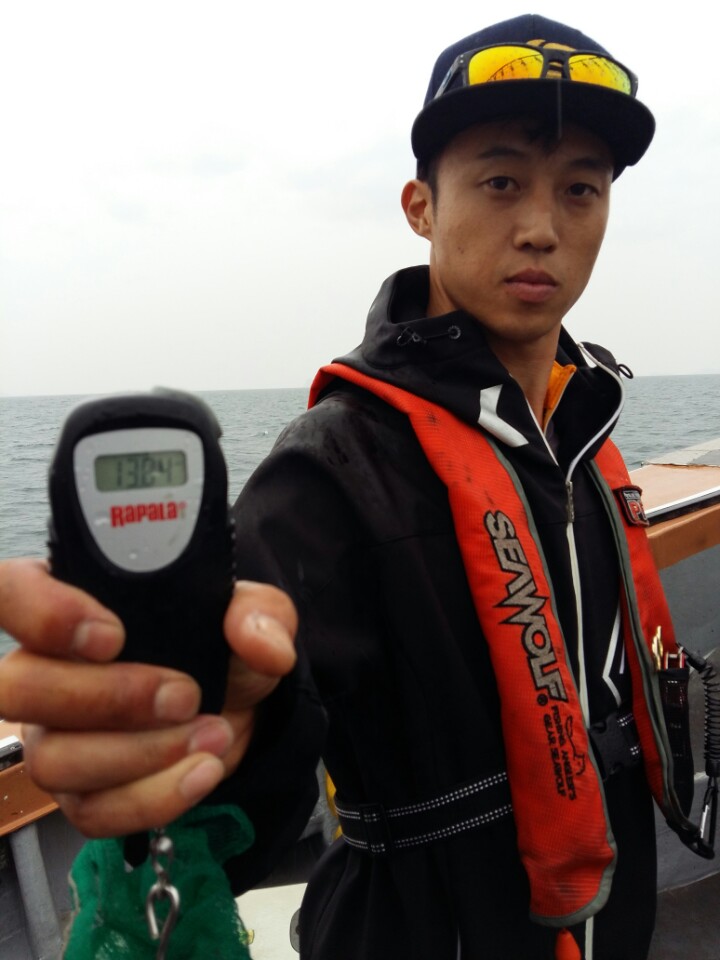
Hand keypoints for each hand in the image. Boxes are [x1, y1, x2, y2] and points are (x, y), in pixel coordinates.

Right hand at [0, 558, 296, 836]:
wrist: (238, 706)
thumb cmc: (221, 647)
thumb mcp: (253, 613)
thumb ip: (259, 614)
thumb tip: (261, 642)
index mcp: (71, 603)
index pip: (10, 592)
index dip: (43, 614)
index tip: (112, 635)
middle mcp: (43, 668)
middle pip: (20, 689)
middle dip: (109, 698)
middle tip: (185, 695)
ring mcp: (53, 736)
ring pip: (54, 760)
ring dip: (142, 753)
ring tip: (210, 733)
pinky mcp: (79, 792)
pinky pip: (92, 811)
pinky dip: (154, 797)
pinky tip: (202, 771)